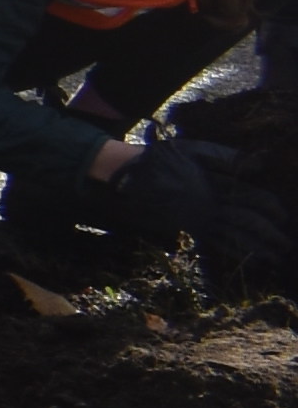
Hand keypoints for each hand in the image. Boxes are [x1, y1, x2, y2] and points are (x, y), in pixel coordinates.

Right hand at [86, 137, 281, 282]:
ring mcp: (198, 220)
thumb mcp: (193, 149)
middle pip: (247, 222)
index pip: (251, 197)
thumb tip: (259, 162)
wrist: (126, 177)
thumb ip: (226, 156)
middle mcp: (209, 205)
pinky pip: (214, 243)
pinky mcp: (187, 229)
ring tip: (273, 258)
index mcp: (213, 184)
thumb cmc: (160, 159)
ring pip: (234, 237)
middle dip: (268, 234)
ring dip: (256, 248)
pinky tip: (245, 258)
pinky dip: (233, 252)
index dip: (270, 207)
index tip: (284, 215)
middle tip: (285, 245)